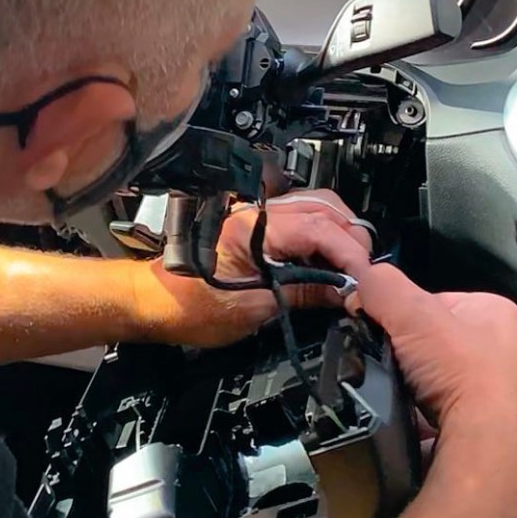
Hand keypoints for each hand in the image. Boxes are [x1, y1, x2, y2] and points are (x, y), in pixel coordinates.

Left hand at [132, 191, 372, 349]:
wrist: (151, 302)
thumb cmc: (186, 305)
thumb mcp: (252, 310)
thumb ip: (302, 294)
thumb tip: (344, 292)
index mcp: (253, 228)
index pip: (320, 228)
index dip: (350, 253)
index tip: (365, 280)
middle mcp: (257, 213)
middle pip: (325, 208)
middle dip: (351, 240)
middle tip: (362, 277)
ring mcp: (256, 216)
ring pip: (316, 209)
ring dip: (339, 236)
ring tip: (348, 271)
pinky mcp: (255, 226)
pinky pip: (300, 220)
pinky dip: (322, 237)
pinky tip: (326, 262)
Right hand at [353, 264, 516, 517]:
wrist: (488, 451)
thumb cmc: (461, 371)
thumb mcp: (411, 313)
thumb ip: (380, 286)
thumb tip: (356, 285)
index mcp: (496, 312)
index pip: (432, 300)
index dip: (400, 312)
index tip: (380, 327)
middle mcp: (504, 348)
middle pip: (430, 338)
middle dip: (405, 350)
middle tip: (388, 362)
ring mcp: (498, 391)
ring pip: (431, 375)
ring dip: (409, 382)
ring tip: (396, 392)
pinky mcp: (483, 427)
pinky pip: (435, 408)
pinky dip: (417, 411)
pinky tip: (409, 416)